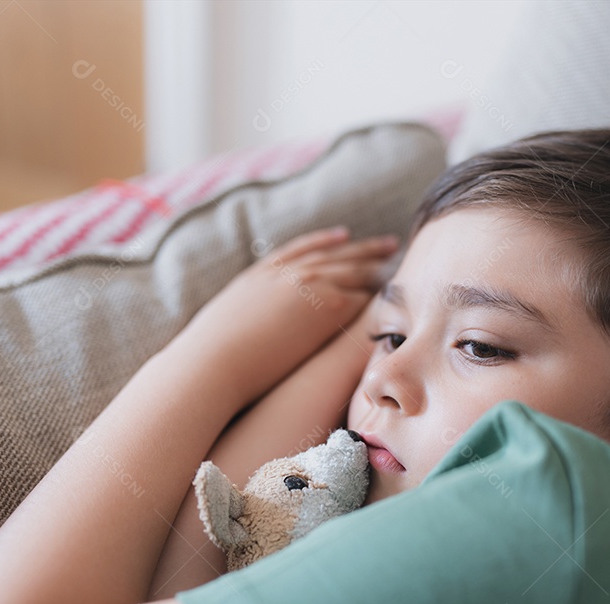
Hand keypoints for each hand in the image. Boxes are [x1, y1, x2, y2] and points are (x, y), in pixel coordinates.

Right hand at [178, 226, 400, 407]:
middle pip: (337, 253)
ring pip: (355, 270)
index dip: (326, 242)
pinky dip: (379, 293)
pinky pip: (363, 295)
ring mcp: (311, 284)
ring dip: (378, 267)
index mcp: (261, 273)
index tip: (344, 237)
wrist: (216, 360)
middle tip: (387, 245)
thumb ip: (240, 320)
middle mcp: (288, 272)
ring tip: (399, 263)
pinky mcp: (329, 306)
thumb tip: (237, 334)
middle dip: (364, 250)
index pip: (302, 248)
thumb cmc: (210, 355)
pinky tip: (396, 293)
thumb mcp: (221, 324)